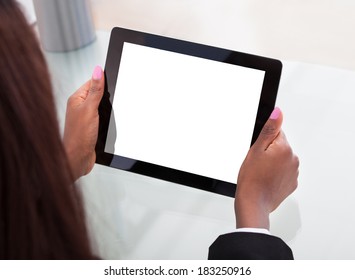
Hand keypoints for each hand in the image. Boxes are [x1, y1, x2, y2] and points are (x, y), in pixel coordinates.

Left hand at [63, 66, 103, 179]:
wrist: (78, 158)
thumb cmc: (79, 136)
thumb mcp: (90, 109)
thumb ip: (95, 90)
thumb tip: (98, 70)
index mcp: (76, 99)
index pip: (92, 82)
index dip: (103, 81)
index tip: (113, 81)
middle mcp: (80, 107)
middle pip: (97, 93)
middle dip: (107, 96)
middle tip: (112, 100)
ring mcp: (86, 117)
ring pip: (100, 105)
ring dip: (107, 108)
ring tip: (108, 113)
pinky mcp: (91, 126)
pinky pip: (101, 116)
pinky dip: (107, 117)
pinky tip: (108, 121)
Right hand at [235, 107, 298, 229]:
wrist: (253, 203)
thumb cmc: (251, 179)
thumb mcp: (256, 150)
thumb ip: (269, 129)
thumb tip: (278, 112)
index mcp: (285, 148)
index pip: (277, 133)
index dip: (264, 141)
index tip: (258, 152)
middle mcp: (293, 159)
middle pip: (280, 146)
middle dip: (269, 152)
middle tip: (257, 163)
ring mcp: (294, 173)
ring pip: (281, 160)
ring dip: (273, 163)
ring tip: (261, 173)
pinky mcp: (292, 183)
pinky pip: (283, 172)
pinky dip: (276, 174)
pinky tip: (266, 180)